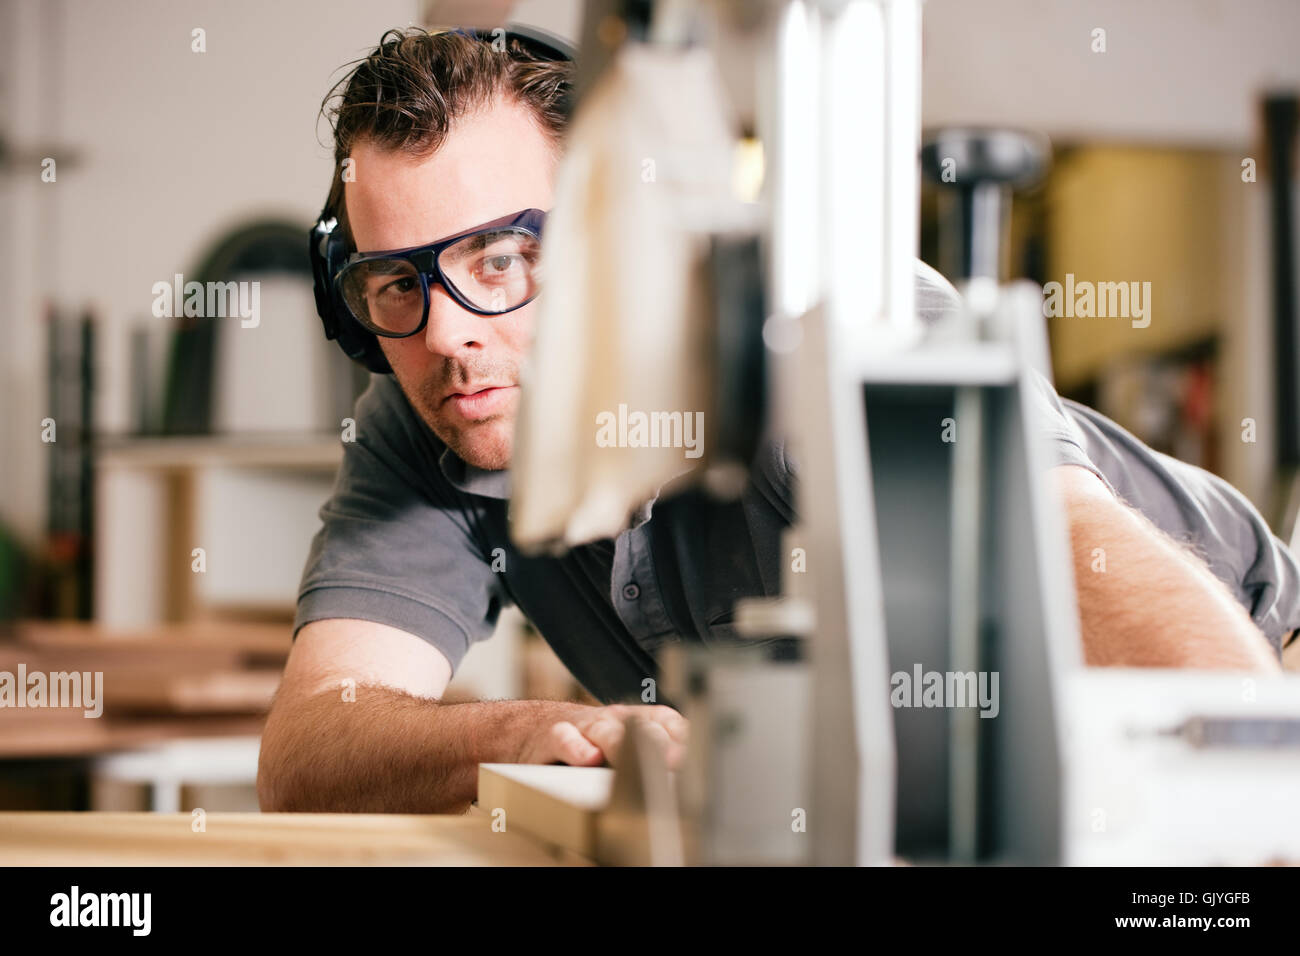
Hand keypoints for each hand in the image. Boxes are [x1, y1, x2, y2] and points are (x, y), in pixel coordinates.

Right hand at [515, 704, 688, 769]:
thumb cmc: (589, 742)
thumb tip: (686, 785)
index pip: (669, 724)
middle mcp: (616, 721)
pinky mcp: (555, 736)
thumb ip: (653, 759)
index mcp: (638, 722)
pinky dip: (577, 748)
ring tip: (638, 760)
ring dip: (624, 744)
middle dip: (662, 744)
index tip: (698, 760)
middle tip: (677, 763)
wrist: (534, 728)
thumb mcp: (624, 744)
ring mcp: (586, 726)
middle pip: (643, 727)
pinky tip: (588, 759)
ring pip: (607, 731)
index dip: (684, 740)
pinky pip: (566, 738)